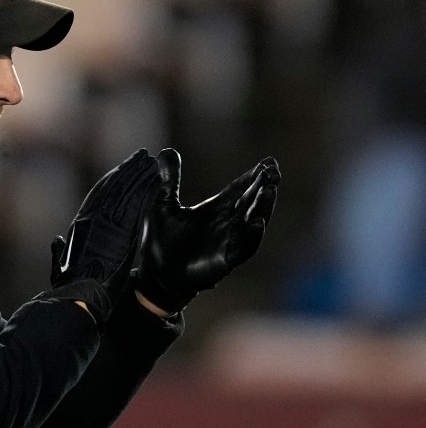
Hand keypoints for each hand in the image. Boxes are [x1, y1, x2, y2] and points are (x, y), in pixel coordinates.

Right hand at [50, 148, 159, 328]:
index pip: (97, 197)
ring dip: (138, 176)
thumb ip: (59, 253)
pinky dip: (145, 190)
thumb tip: (56, 241)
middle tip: (141, 156)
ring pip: (124, 192)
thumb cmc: (69, 289)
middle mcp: (91, 220)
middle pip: (112, 188)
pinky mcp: (121, 232)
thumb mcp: (61, 269)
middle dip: (127, 171)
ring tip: (150, 161)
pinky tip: (156, 179)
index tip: (123, 169)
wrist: (79, 298)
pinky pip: (136, 205)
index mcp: (80, 228)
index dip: (111, 181)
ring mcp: (106, 224)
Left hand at [135, 148, 280, 313]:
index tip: (268, 161)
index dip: (253, 176)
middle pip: (250, 202)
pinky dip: (251, 236)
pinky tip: (258, 223)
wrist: (154, 276)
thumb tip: (167, 151)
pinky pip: (242, 248)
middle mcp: (225, 224)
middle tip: (273, 170)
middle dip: (263, 186)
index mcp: (214, 210)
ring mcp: (227, 242)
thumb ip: (170, 180)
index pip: (239, 190)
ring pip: (252, 221)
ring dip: (262, 206)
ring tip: (270, 189)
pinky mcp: (224, 260)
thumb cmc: (161, 242)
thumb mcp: (162, 205)